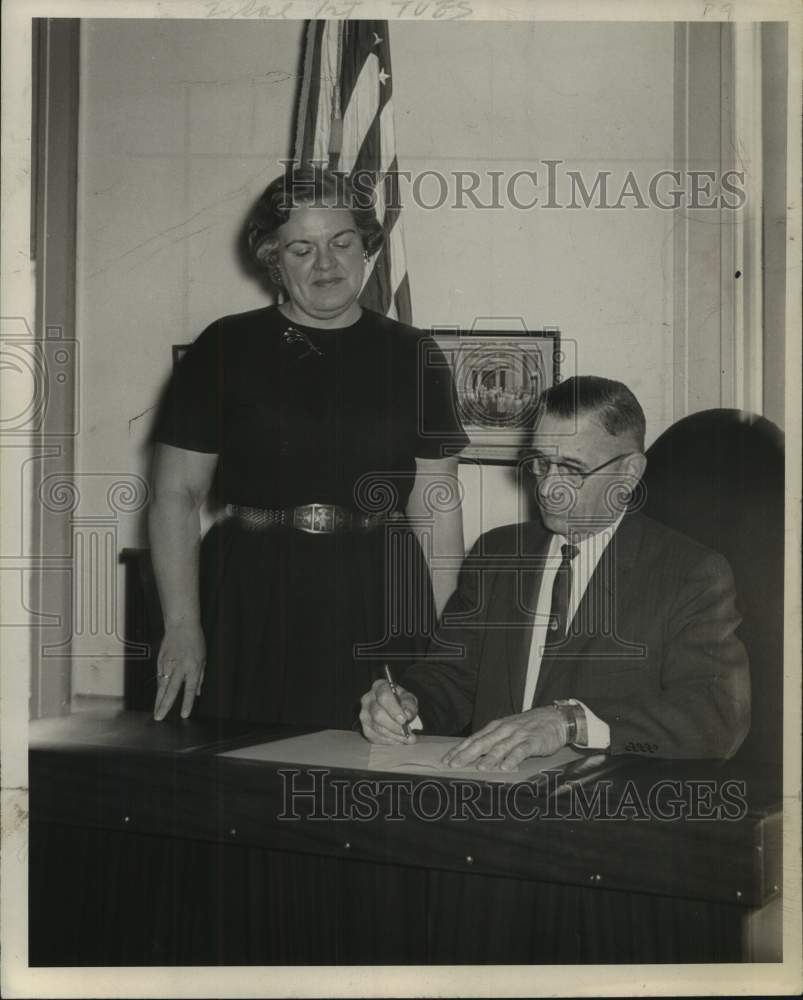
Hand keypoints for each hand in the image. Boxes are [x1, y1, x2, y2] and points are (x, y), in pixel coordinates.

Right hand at [153, 620, 205, 720]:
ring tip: (156, 712)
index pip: (189, 689)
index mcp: (193, 667)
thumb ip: (200, 677)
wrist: (181, 625)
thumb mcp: (203, 658)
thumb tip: (198, 693)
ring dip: (158, 700)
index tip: (183, 715)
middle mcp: (179, 667)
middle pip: (171, 690)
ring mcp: (168, 664)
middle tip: (159, 718)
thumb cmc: (195, 640)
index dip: (187, 703)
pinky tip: (158, 697)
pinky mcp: (160, 661)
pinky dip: (159, 688)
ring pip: (162, 686)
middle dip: (164, 705)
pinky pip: (159, 677)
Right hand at [360, 679, 417, 744]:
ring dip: (393, 735)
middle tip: (407, 733)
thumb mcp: (409, 699)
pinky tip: (398, 740)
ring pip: (376, 727)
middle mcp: (368, 699)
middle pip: (377, 714)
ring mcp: (364, 714)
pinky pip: (374, 737)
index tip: (404, 720)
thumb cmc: (401, 702)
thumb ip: (410, 705)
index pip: (384, 696)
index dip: (394, 709)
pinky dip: (388, 741)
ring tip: (406, 739)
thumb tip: (407, 714)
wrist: (394, 710)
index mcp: (379, 687)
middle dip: (394, 726)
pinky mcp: (364, 727)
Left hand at [441, 707, 568, 770]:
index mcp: (496, 727)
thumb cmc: (529, 727)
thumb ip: (493, 741)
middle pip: (483, 742)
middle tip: (454, 764)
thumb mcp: (508, 730)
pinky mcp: (533, 741)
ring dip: (490, 757)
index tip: (447, 759)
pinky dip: (513, 758)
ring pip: (501, 747)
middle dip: (467, 754)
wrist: (555, 718)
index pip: (474, 739)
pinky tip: (506, 767)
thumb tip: (473, 755)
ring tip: (479, 767)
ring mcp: (519, 735)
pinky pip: (522, 751)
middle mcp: (504, 730)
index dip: (460, 749)